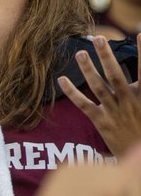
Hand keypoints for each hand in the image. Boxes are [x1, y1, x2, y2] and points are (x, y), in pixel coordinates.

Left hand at [57, 34, 140, 156]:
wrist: (139, 157)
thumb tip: (138, 77)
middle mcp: (129, 102)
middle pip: (116, 75)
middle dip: (107, 56)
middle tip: (99, 38)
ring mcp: (114, 112)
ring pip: (99, 87)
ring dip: (89, 69)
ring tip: (81, 52)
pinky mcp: (102, 122)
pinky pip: (84, 105)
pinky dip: (72, 92)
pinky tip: (62, 79)